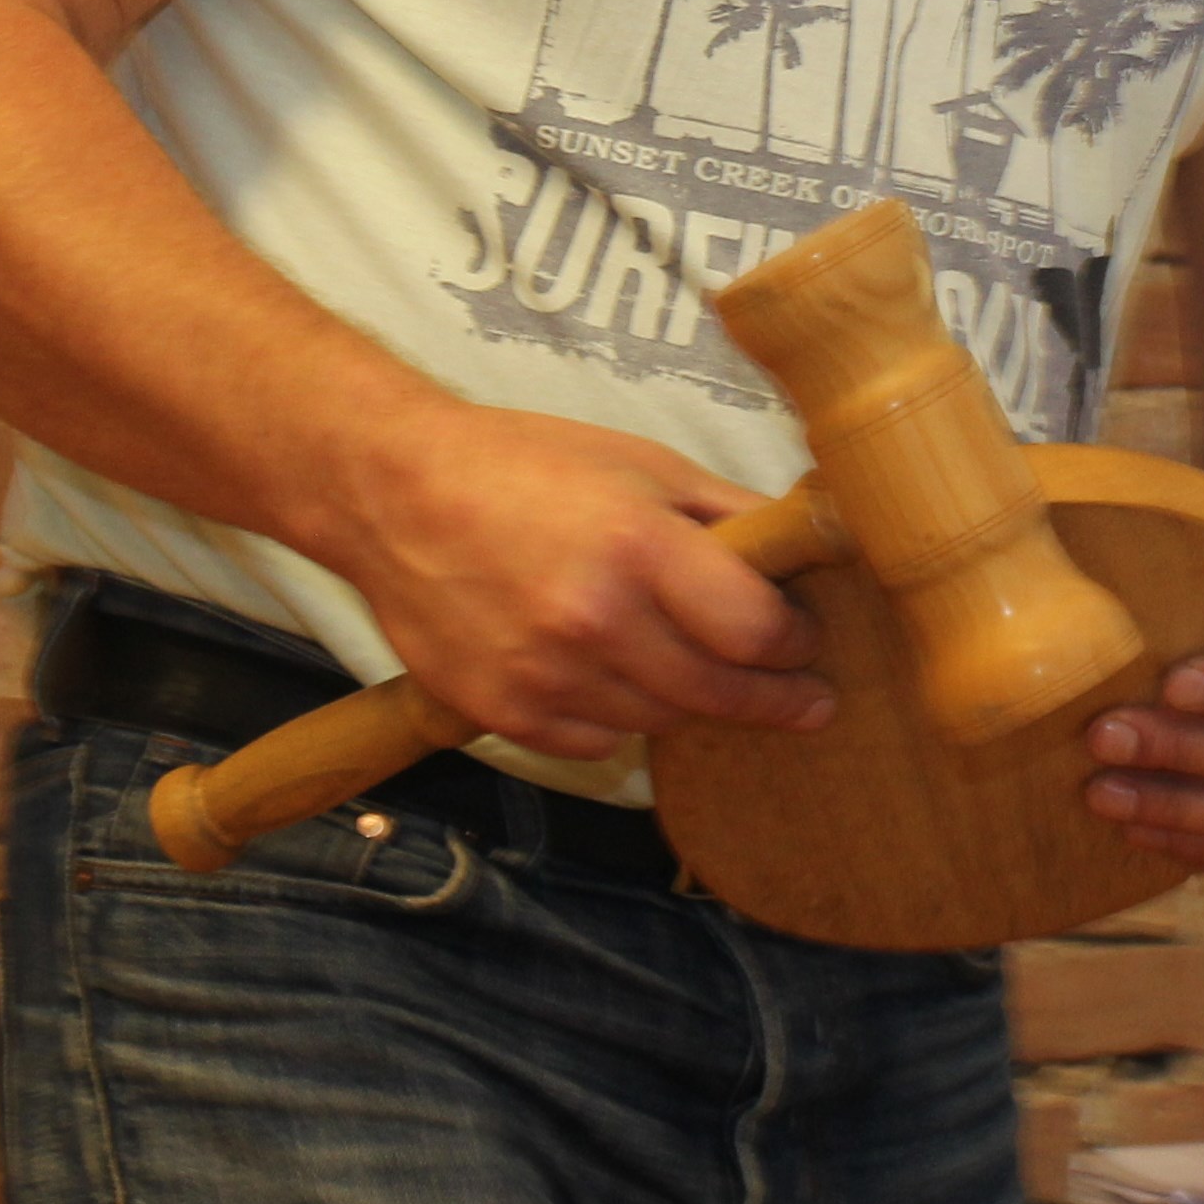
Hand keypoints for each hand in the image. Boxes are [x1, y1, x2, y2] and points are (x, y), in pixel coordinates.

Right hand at [324, 402, 831, 761]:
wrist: (395, 493)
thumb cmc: (524, 464)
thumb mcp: (639, 461)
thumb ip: (725, 512)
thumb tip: (801, 547)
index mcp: (638, 544)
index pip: (755, 631)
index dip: (795, 645)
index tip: (808, 645)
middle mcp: (595, 620)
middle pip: (718, 693)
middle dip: (774, 697)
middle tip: (807, 700)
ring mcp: (545, 676)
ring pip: (660, 722)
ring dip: (690, 701)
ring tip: (695, 668)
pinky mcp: (504, 713)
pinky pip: (596, 742)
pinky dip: (617, 719)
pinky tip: (613, 675)